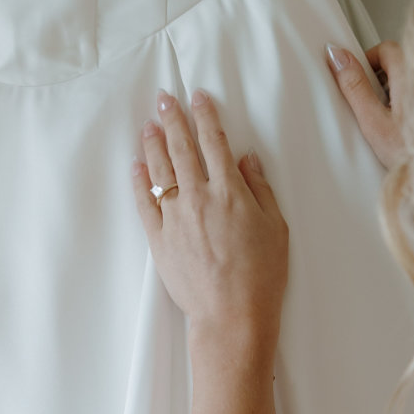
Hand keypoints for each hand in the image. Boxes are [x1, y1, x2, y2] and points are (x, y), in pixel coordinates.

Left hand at [132, 89, 288, 358]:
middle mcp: (199, 198)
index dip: (205, 116)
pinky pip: (145, 203)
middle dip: (173, 119)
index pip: (214, 141)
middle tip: (164, 98)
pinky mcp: (159, 239)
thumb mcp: (276, 227)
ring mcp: (175, 218)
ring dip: (153, 143)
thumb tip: (245, 158)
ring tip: (148, 124)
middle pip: (182, 148)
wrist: (231, 316)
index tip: (198, 97)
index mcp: (230, 192)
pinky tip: (137, 165)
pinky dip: (139, 181)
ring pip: (160, 170)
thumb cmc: (262, 275)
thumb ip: (260, 188)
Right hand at [326, 41, 404, 168]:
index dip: (368, 62)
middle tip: (371, 106)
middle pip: (399, 63)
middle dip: (380, 80)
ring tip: (389, 122)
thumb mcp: (374, 122)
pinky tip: (406, 127)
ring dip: (395, 92)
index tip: (356, 81)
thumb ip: (355, 87)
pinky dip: (410, 103)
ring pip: (410, 79)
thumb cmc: (413, 156)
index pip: (386, 49)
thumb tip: (338, 57)